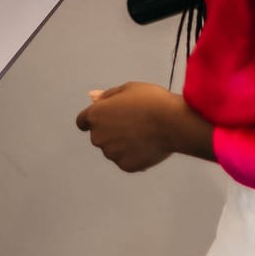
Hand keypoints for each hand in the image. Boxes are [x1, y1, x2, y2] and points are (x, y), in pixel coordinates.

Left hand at [75, 81, 190, 171]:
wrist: (172, 122)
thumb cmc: (151, 101)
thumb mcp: (128, 89)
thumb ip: (107, 96)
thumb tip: (92, 97)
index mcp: (95, 115)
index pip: (82, 121)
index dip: (94, 119)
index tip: (107, 119)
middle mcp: (98, 136)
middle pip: (99, 136)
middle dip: (111, 131)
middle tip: (134, 122)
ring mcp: (111, 153)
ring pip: (113, 149)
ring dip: (123, 144)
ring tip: (144, 133)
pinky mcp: (125, 166)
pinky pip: (127, 160)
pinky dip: (134, 155)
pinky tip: (148, 145)